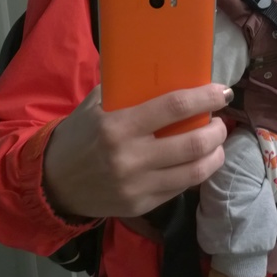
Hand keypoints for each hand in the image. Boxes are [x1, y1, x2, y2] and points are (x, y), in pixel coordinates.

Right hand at [43, 83, 231, 218]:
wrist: (54, 182)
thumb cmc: (79, 135)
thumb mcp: (95, 105)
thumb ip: (127, 90)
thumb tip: (166, 71)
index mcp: (117, 126)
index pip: (173, 107)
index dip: (204, 97)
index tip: (222, 91)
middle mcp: (130, 157)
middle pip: (193, 143)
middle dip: (217, 130)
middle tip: (220, 121)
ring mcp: (137, 186)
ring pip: (195, 171)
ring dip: (215, 154)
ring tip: (216, 143)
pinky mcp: (142, 205)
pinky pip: (181, 188)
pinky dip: (197, 172)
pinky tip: (199, 161)